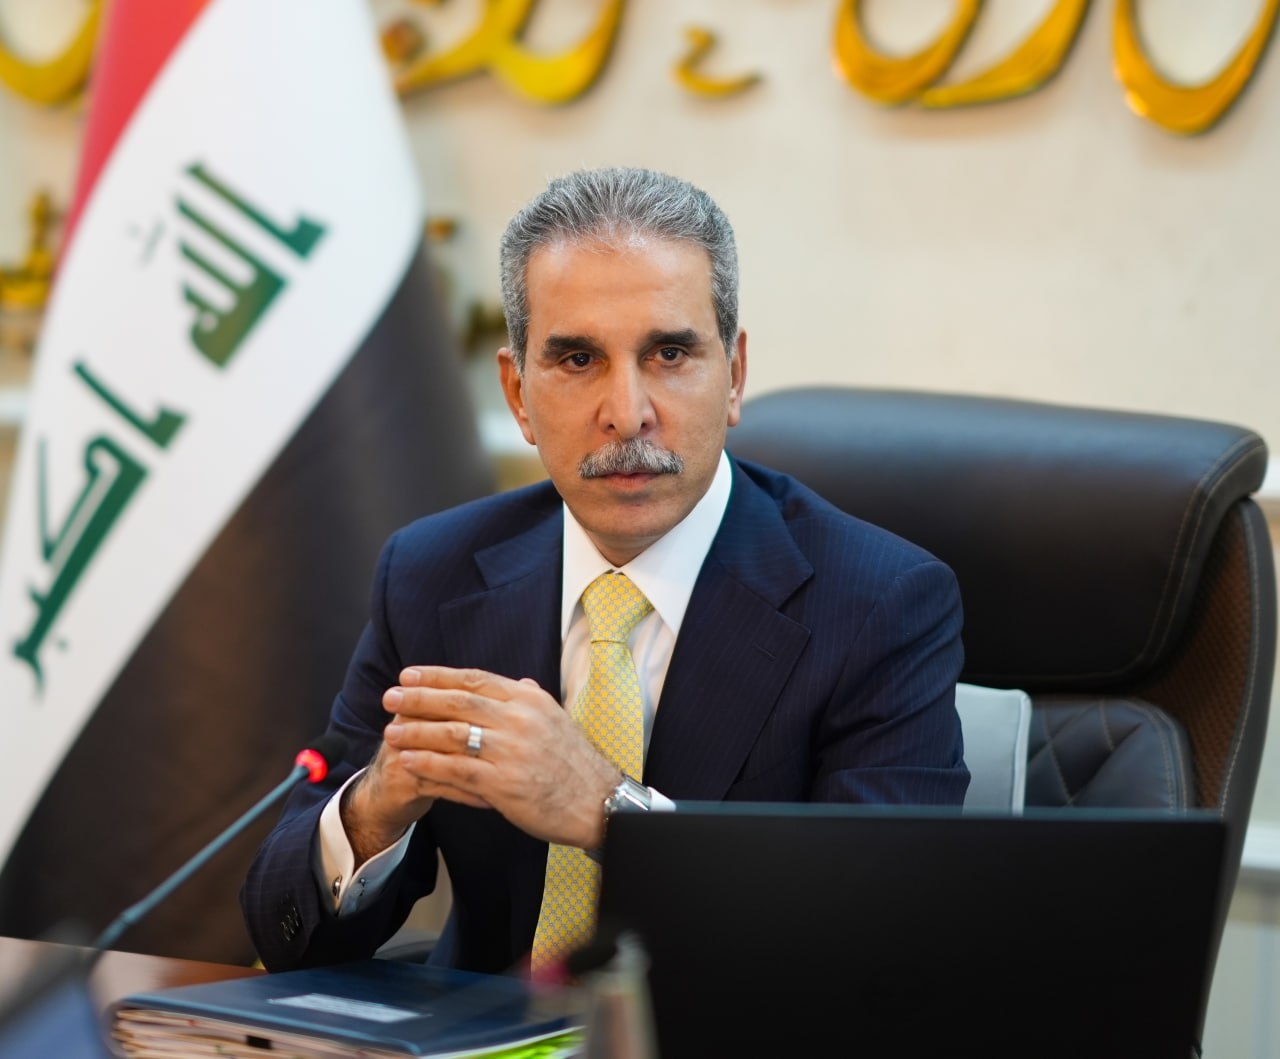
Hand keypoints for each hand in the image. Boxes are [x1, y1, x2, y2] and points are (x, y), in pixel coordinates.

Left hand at [377, 666, 620, 849]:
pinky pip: (457, 770)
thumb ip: (532, 699)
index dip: (438, 676)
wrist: (597, 802)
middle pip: (458, 703)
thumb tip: (519, 682)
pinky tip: (408, 761)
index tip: (409, 675)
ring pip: (453, 735)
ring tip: (391, 729)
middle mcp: (519, 720)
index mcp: (529, 701)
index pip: (475, 680)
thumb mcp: (557, 720)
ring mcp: (511, 752)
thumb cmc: (575, 763)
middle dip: (419, 698)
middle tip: (390, 697)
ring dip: (417, 731)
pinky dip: (429, 764)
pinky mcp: (503, 784)